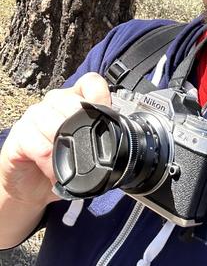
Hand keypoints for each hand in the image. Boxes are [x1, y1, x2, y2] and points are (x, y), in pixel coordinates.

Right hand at [0, 72, 110, 208]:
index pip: (91, 82)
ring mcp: (34, 116)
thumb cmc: (61, 162)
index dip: (101, 97)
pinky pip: (38, 144)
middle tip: (85, 151)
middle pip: (74, 104)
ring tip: (70, 167)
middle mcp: (54, 102)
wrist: (30, 186)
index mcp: (74, 100)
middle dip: (83, 131)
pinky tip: (53, 171)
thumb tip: (124, 137)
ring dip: (65, 149)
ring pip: (55, 123)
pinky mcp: (19, 135)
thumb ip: (100, 136)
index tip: (106, 116)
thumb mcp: (86, 149)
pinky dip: (50, 162)